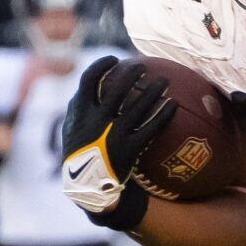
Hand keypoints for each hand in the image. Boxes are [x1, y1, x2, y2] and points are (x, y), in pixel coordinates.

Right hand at [60, 57, 175, 214]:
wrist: (87, 186)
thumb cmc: (80, 153)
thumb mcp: (71, 128)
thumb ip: (79, 107)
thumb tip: (91, 84)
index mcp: (80, 112)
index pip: (89, 79)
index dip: (102, 66)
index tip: (114, 59)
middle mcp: (97, 121)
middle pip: (118, 88)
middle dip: (132, 73)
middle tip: (144, 67)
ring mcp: (114, 135)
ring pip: (139, 105)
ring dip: (154, 90)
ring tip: (164, 80)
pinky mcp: (130, 149)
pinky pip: (152, 127)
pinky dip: (164, 114)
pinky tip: (173, 104)